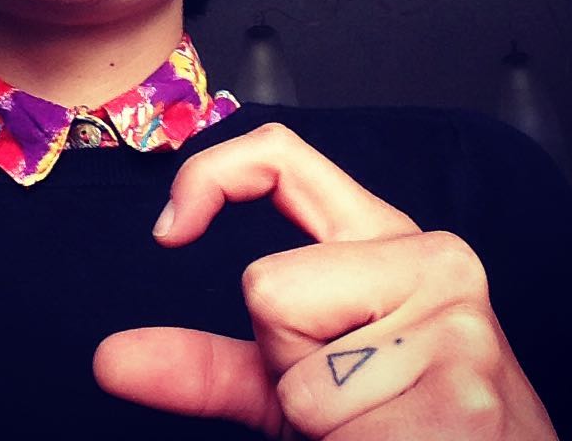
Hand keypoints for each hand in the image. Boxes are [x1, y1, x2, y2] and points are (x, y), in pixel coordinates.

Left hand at [94, 123, 556, 438]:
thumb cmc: (402, 427)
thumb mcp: (303, 384)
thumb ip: (213, 363)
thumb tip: (110, 359)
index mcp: (388, 241)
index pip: (283, 157)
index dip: (210, 176)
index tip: (171, 230)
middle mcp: (431, 262)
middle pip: (268, 287)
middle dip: (285, 365)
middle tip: (352, 398)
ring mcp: (456, 327)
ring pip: (293, 370)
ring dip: (319, 425)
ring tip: (382, 429)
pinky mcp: (462, 398)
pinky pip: (330, 429)